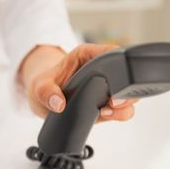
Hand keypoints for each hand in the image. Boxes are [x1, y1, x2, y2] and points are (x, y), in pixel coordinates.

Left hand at [21, 44, 139, 122]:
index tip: (115, 81)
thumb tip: (58, 104)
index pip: (111, 52)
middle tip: (113, 102)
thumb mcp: (40, 85)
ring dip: (124, 105)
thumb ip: (46, 92)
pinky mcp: (106, 104)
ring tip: (107, 111)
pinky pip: (122, 110)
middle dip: (126, 90)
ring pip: (129, 95)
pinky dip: (120, 114)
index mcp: (88, 56)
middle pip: (126, 76)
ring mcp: (106, 89)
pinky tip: (106, 115)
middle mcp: (101, 71)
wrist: (43, 97)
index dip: (119, 64)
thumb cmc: (44, 83)